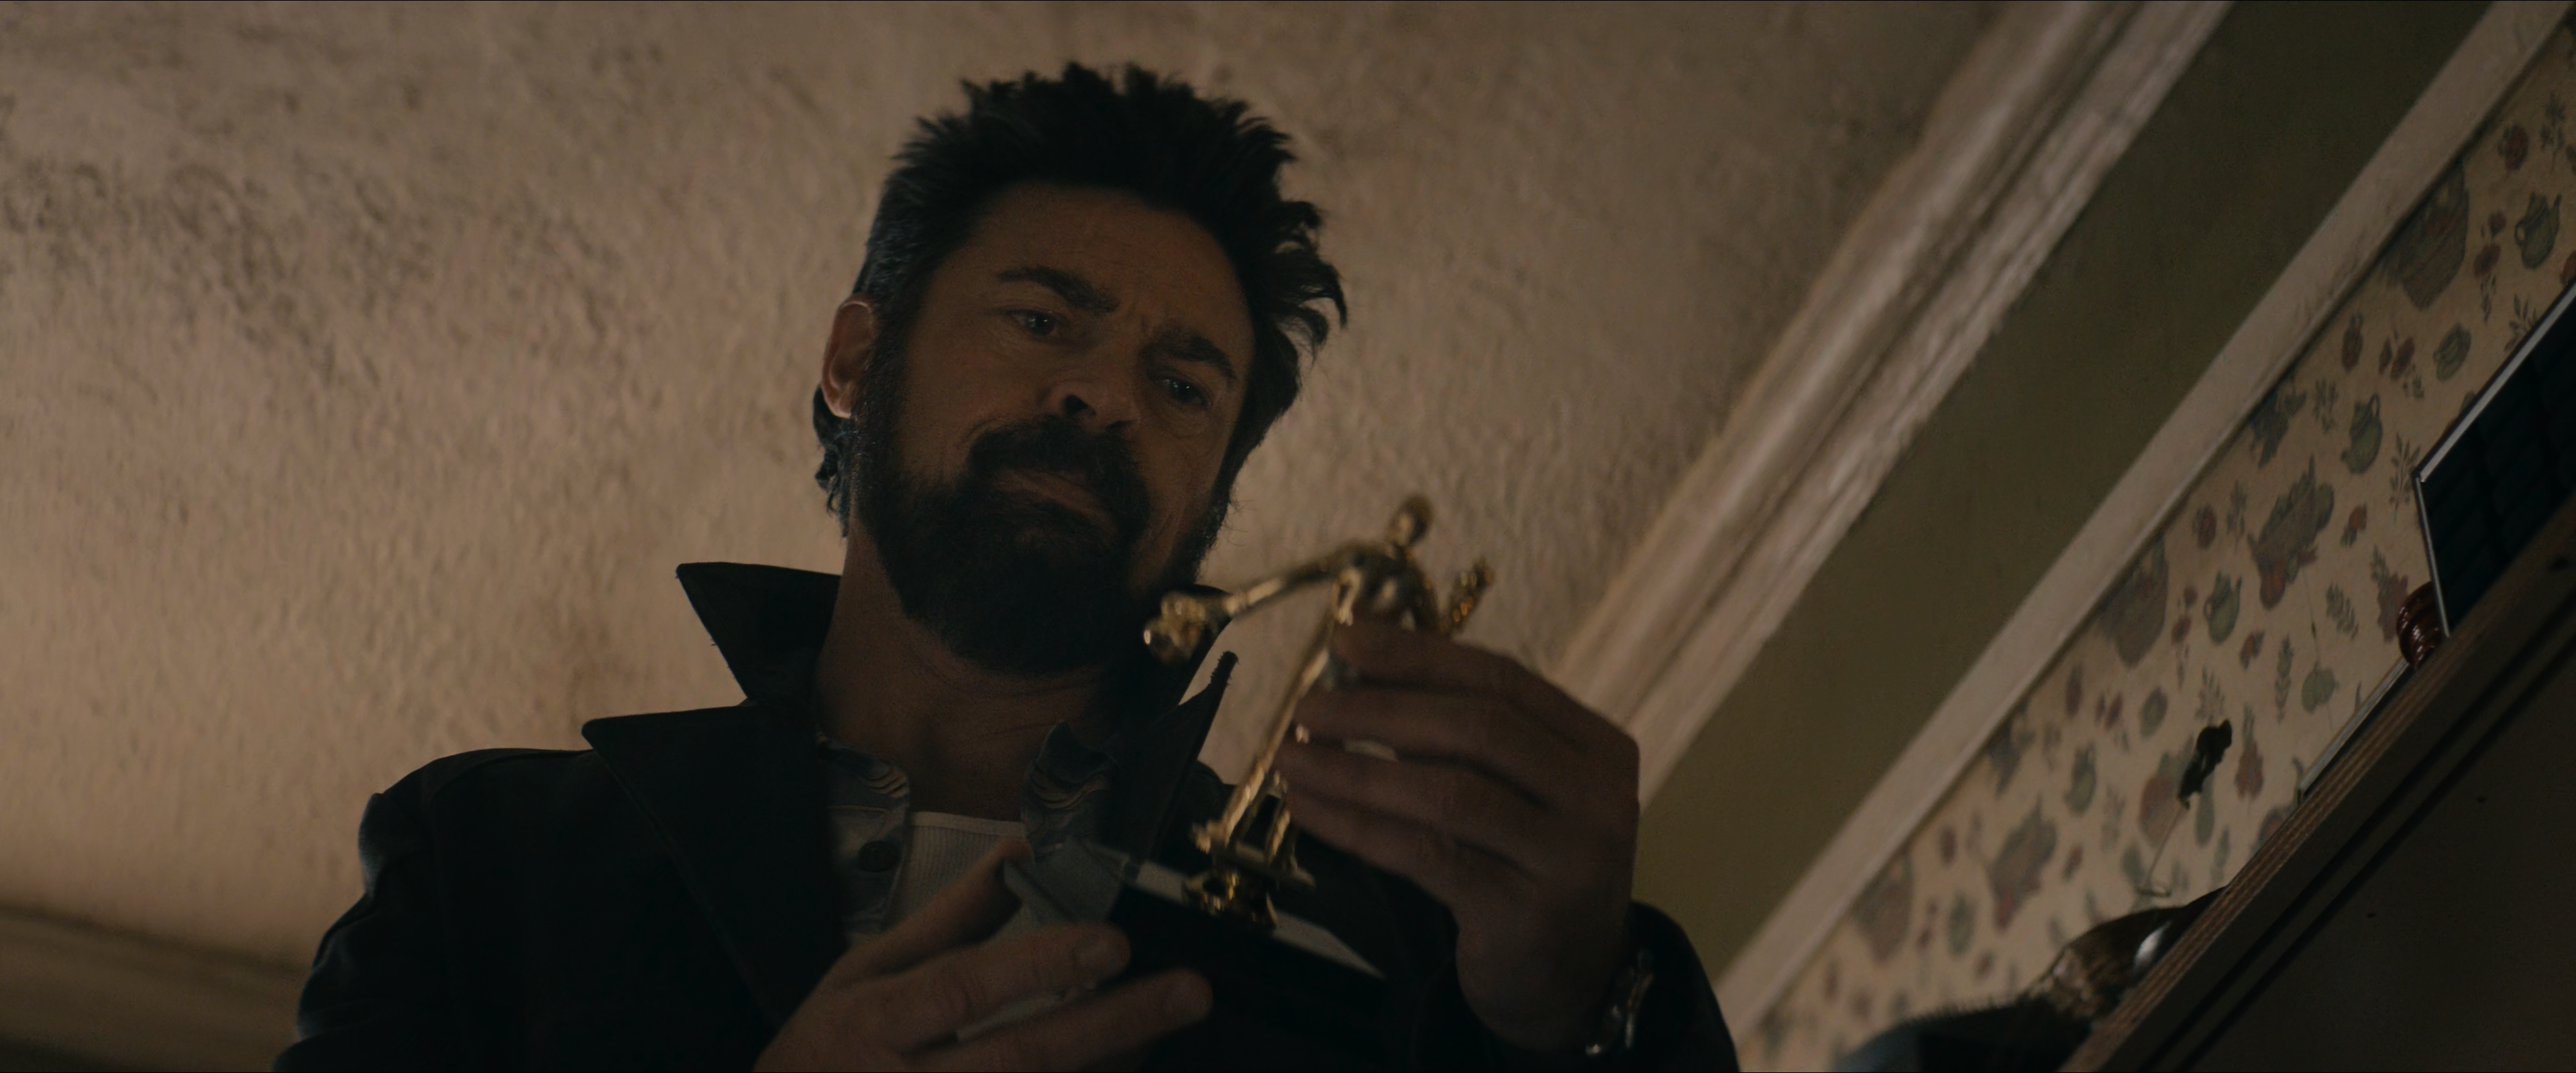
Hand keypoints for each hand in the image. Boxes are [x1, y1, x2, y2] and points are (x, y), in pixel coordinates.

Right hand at [756, 838, 1212, 1070]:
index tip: (1109, 942)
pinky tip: (1123, 1062)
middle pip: (1020, 1059)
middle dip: (1110, 1025)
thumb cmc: (826, 1053)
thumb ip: (950, 919)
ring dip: (1108, 1065)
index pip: (962, 990)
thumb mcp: (864, 973)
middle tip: (1184, 992)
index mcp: (876, 1025)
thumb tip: (1019, 853)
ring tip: (1167, 1027)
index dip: (1037, 967)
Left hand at [1276, 622, 1638, 1051]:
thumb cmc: (1526, 867)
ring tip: (1292, 758)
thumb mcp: (1512, 788)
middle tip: (1308, 706)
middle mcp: (1600, 799)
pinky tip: (1311, 811)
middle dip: (1381, 710)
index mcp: (1599, 749)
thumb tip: (1363, 655)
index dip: (1421, 655)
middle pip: (1479, 730)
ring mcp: (1569, 860)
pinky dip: (1359, 827)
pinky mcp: (1525, 914)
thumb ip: (1455, 728)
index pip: (1504, 681)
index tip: (1347, 638)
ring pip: (1448, 794)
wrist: (1570, 981)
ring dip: (1357, 771)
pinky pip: (1425, 856)